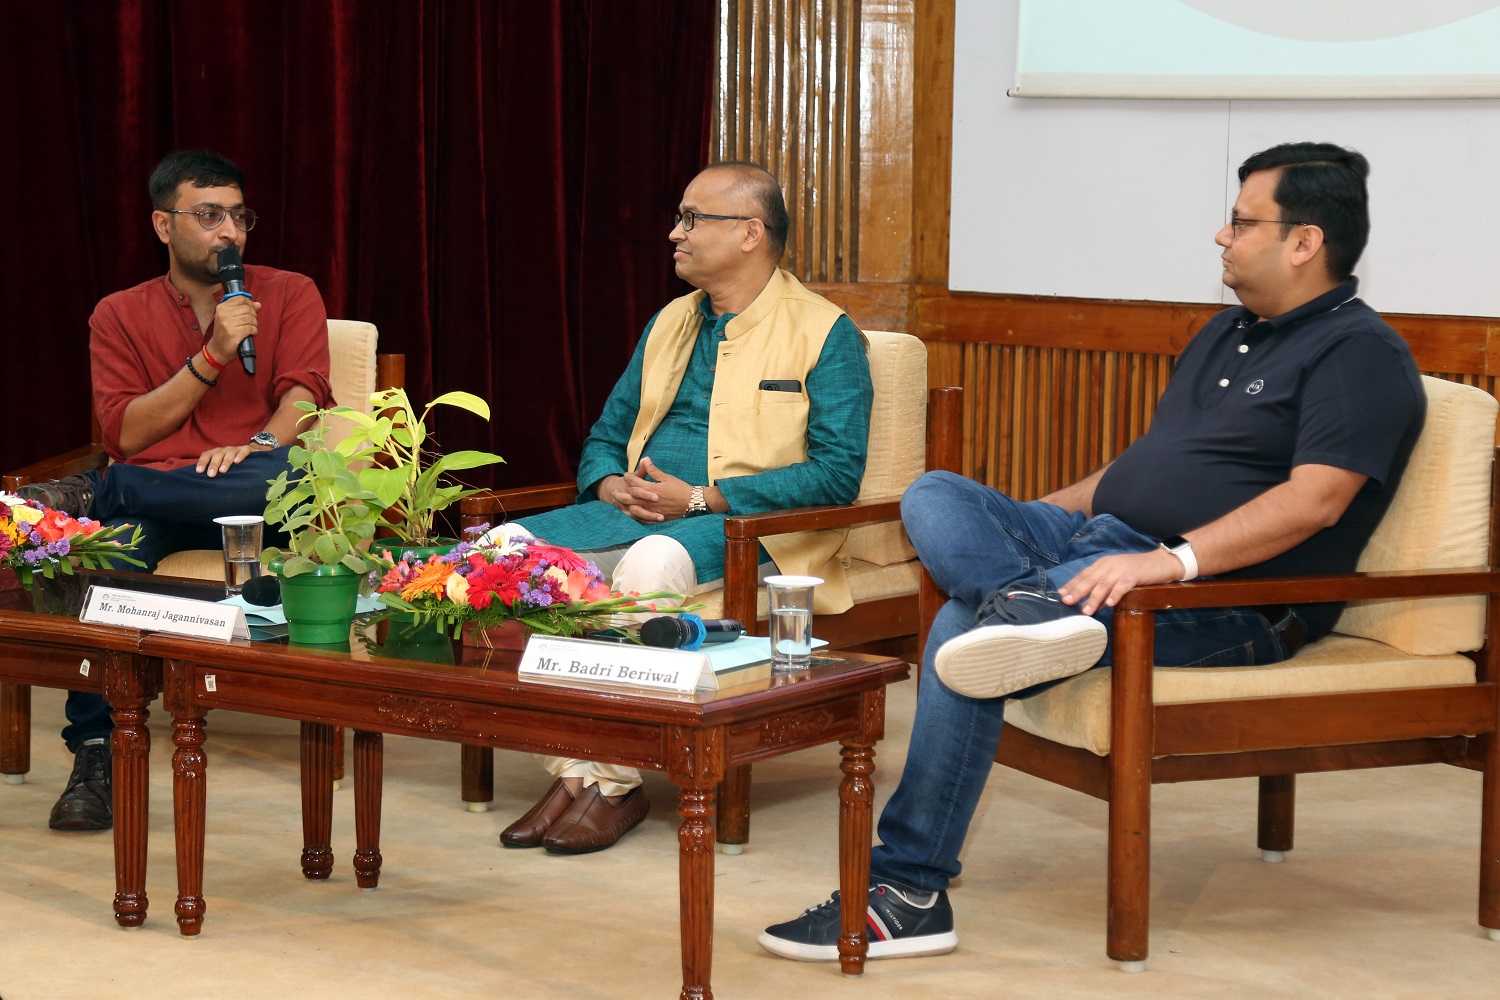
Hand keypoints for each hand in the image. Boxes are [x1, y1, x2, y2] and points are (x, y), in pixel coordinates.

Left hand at [195, 444, 255, 476]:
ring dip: (225, 461)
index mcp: (217, 452)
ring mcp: (237, 449)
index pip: (207, 454)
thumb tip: (203, 482)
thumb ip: (215, 471)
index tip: (199, 471)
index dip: (202, 462)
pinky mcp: (248, 449)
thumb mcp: (223, 466)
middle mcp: (226, 449)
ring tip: (223, 470)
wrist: (252, 453)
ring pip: (229, 452)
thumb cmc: (234, 464)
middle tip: (211, 475)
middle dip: (213, 464)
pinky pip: (244, 450)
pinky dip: (240, 455)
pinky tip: (237, 462)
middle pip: (217, 454)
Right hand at [206, 296, 261, 363]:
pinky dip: (254, 331)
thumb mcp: (229, 318)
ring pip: (250, 318)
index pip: (240, 299)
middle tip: (252, 321)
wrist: (218, 349)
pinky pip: (251, 328)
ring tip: (252, 328)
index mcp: (222, 308)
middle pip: (247, 309)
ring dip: (255, 324)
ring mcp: (228, 324)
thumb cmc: (225, 332)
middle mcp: (224, 314)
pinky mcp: (234, 334)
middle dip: (254, 315)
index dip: (249, 303)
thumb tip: (258, 304)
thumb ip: (243, 309)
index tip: (252, 308)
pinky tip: (252, 333)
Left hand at [598, 457, 692, 522]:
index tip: (626, 474)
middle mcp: (650, 501)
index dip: (629, 477)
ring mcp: (652, 511)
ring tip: (620, 504)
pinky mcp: (657, 518)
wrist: (692, 503)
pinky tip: (632, 515)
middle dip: (622, 493)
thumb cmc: (681, 489)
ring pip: (634, 510)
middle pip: (631, 498)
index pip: (635, 482)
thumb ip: (653, 470)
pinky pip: (642, 519)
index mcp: (652, 489)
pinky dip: (635, 517)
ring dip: (626, 506)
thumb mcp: (667, 477)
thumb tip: (645, 459)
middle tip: (615, 491)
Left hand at [1057, 548, 1183, 615]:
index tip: (1060, 594)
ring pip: (1104, 584)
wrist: (1161, 562)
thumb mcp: (1116, 575)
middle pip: (1090, 579)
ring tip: (1087, 610)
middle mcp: (1109, 564)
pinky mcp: (1135, 574)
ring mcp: (1122, 568)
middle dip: (1077, 591)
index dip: (1072, 584)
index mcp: (1103, 564)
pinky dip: (1115, 594)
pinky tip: (1109, 603)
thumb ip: (1103, 585)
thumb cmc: (1137, 571)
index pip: (1084, 574)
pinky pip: (1123, 585)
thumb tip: (1088, 601)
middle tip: (1067, 602)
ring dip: (1094, 597)